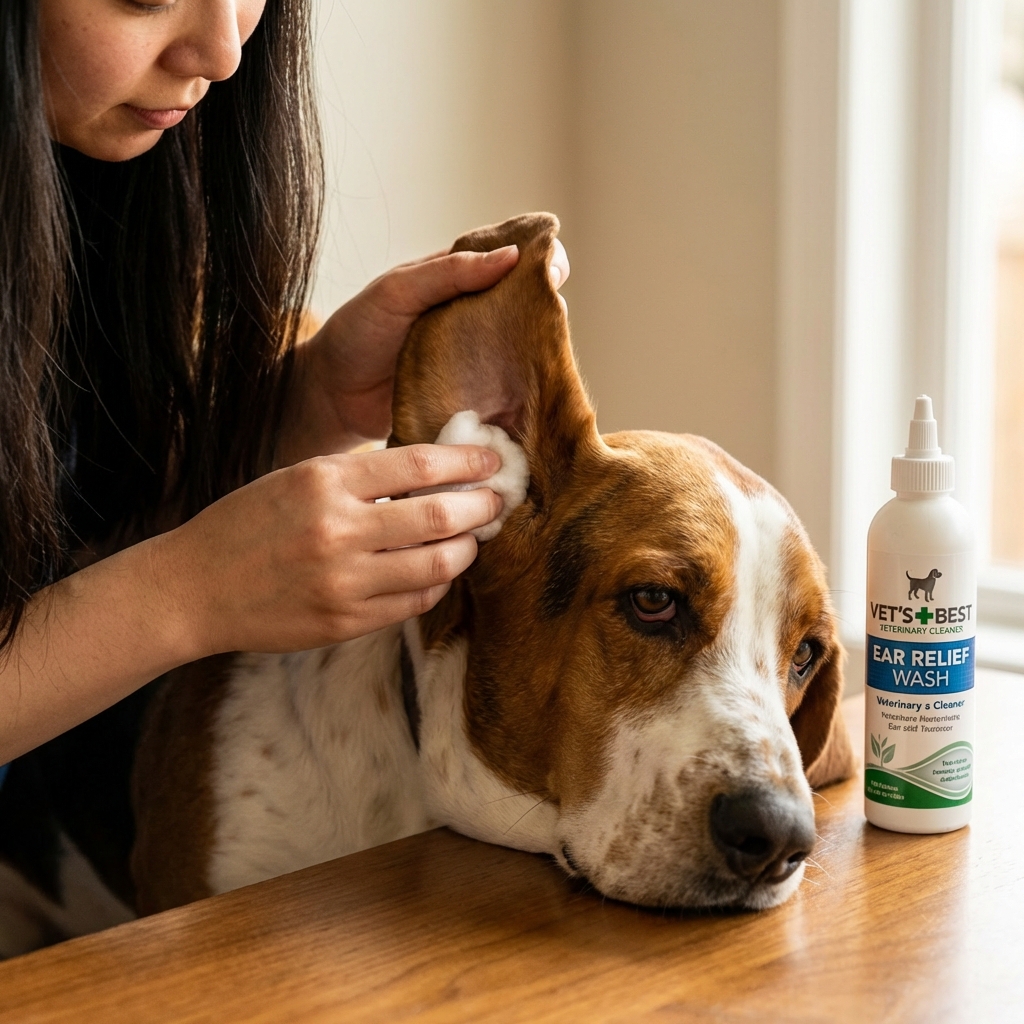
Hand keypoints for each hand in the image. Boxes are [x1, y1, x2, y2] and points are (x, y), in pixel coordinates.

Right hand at [160, 443, 503, 654]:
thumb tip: (432, 472)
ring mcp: (343, 582)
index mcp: (324, 482)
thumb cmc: (246, 524)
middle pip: (440, 517)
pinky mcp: (345, 622)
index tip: (491, 462)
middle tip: (496, 502)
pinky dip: (437, 584)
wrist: (194, 589)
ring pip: (438, 566)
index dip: (467, 463)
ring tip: (471, 538)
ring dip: (466, 550)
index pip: (419, 465)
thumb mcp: (296, 479)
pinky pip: (414, 603)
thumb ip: (359, 477)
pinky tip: (438, 571)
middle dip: (481, 507)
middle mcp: (338, 531)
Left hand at [279, 239, 569, 462]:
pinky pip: (506, 396)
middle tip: (556, 321)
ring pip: (523, 355)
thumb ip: (448, 273)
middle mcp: (474, 319)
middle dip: (549, 312)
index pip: (511, 261)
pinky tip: (537, 402)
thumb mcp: (396, 292)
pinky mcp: (472, 400)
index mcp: (458, 282)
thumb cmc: (356, 335)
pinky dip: (522, 399)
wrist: (330, 397)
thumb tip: (510, 256)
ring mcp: (476, 362)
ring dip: (541, 360)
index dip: (540, 261)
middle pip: (528, 309)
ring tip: (553, 363)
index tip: (554, 271)